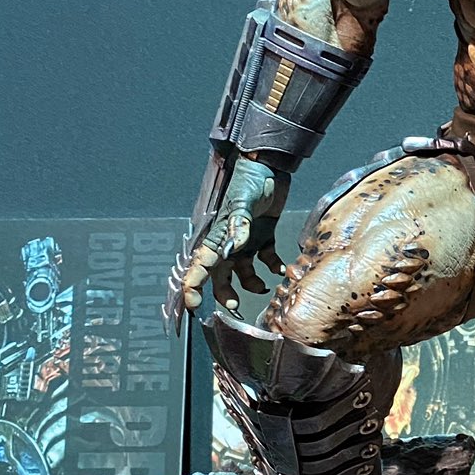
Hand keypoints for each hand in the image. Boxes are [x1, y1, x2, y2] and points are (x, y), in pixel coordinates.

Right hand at [180, 157, 287, 315]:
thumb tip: (234, 247)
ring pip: (243, 272)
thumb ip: (238, 225)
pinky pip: (265, 258)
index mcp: (219, 235)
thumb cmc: (251, 180)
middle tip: (234, 308)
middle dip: (224, 293)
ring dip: (251, 284)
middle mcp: (231, 242)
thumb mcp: (243, 201)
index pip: (201, 265)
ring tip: (264, 288)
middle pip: (221, 275)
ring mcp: (246, 240)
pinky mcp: (263, 236)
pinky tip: (282, 269)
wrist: (270, 166)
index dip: (194, 285)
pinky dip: (273, 267)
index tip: (192, 304)